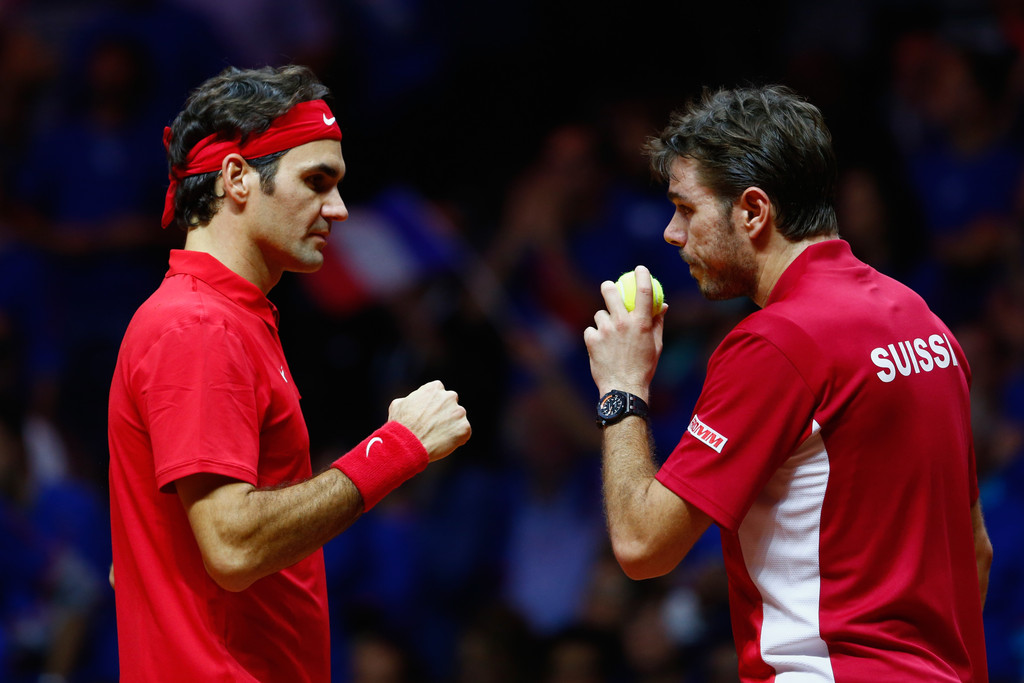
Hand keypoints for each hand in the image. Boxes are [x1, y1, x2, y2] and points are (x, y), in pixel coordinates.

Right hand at [388, 380, 471, 461]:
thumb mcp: (398, 404)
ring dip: (451, 426)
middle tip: (434, 426)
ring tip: (436, 437)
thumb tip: (413, 400)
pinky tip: (443, 443)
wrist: (407, 445)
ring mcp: (459, 412)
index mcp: (435, 388)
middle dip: (445, 412)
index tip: (428, 413)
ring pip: (458, 419)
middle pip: (451, 403)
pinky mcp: (464, 428)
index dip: (433, 403)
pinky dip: (457, 438)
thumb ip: (411, 398)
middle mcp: (449, 397)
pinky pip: (464, 433)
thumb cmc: (400, 425)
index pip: (439, 391)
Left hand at [584, 265, 665, 398]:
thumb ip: (658, 323)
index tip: (640, 269)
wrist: (624, 388)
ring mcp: (606, 330)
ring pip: (600, 314)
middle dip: (608, 287)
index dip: (642, 276)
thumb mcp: (656, 345)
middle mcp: (623, 323)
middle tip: (608, 287)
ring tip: (609, 337)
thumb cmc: (643, 367)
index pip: (644, 292)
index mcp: (641, 323)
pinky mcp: (592, 339)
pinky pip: (591, 330)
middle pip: (610, 292)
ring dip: (603, 322)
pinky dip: (594, 336)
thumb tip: (663, 305)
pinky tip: (601, 347)